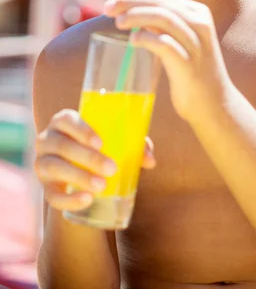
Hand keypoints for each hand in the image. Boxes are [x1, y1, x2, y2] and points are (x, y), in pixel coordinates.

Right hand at [35, 109, 155, 210]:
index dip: (81, 129)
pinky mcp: (45, 187)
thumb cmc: (102, 148)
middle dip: (87, 157)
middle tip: (111, 168)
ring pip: (54, 168)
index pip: (66, 119)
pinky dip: (68, 199)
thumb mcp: (115, 142)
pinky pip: (51, 196)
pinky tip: (87, 200)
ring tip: (102, 186)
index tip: (101, 142)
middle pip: (62, 145)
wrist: (82, 173)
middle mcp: (48, 139)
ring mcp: (42, 163)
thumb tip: (150, 160)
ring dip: (78, 177)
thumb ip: (134, 145)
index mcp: (64, 122)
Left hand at [104, 0, 233, 122]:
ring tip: (119, 23)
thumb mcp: (179, 41)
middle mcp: (200, 24)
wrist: (214, 104)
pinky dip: (147, 38)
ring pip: (164, 19)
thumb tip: (134, 3)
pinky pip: (165, 44)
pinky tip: (133, 40)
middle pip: (161, 4)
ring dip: (137, 17)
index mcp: (198, 14)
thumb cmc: (191, 71)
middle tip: (108, 9)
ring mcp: (197, 44)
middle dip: (131, 3)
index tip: (112, 4)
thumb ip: (162, 24)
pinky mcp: (190, 64)